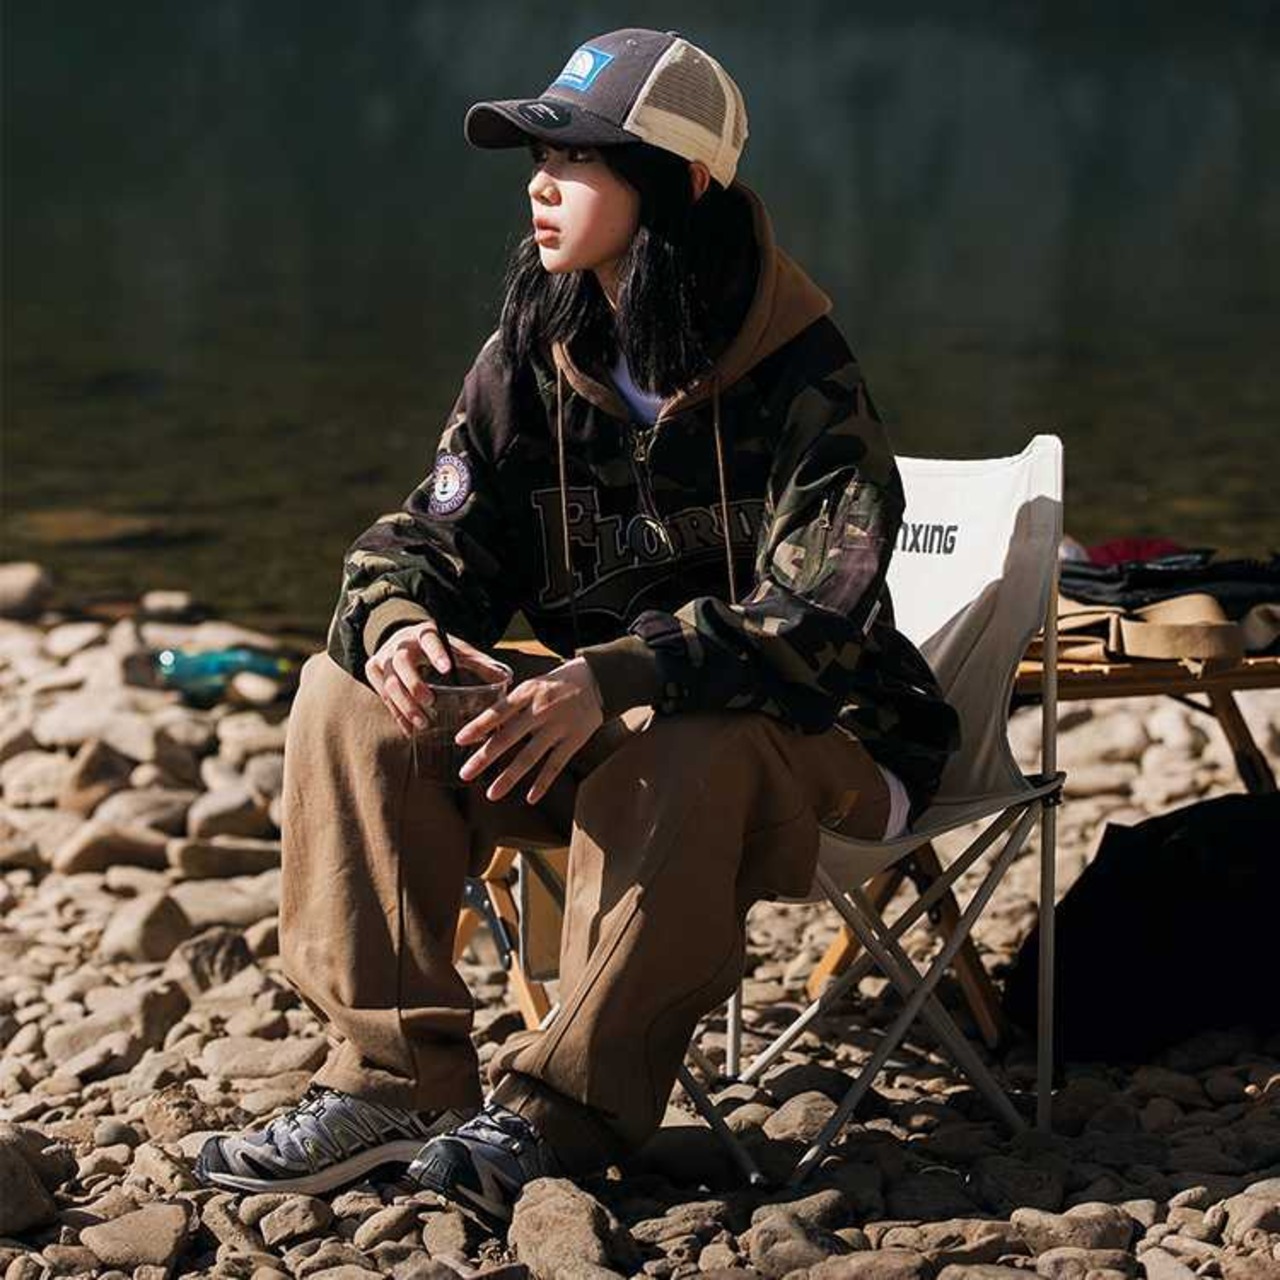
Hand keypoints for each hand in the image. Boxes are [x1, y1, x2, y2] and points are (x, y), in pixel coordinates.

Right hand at [365, 619, 508, 735]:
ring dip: (404, 706)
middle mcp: (399, 644)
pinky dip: (396, 714)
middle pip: (401, 664)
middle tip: (430, 702)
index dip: (436, 654)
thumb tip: (506, 677)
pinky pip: (382, 697)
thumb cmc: (434, 646)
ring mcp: (383, 658)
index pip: (429, 640)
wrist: (398, 635)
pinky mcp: (372, 671)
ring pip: (389, 684)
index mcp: (423, 633)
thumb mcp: (454, 648)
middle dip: (414, 685)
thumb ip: (478, 662)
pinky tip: (409, 730)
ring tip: (422, 724)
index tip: (447, 669)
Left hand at [456, 657, 603, 803]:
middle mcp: (540, 710)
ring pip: (529, 757)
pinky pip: (555, 766)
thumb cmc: (555, 684)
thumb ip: (511, 705)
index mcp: (527, 693)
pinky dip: (542, 783)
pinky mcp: (574, 740)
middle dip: (484, 757)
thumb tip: (484, 729)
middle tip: (465, 773)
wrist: (596, 681)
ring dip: (509, 777)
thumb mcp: (532, 685)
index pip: (497, 711)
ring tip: (491, 795)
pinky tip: (530, 798)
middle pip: (508, 737)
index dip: (478, 726)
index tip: (460, 740)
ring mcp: (558, 727)